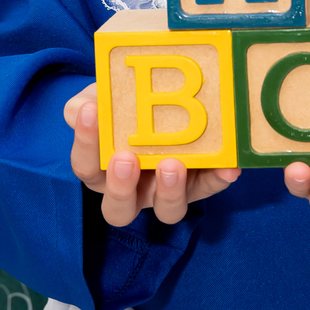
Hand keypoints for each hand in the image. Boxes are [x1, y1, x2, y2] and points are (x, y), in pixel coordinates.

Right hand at [65, 83, 239, 227]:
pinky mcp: (200, 184)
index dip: (86, 143)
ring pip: (167, 210)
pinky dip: (219, 179)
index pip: (87, 167)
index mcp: (102, 170)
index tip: (91, 112)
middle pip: (119, 209)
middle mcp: (132, 190)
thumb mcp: (100, 99)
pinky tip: (228, 165)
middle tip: (125, 158)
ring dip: (170, 190)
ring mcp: (166, 191)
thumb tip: (81, 109)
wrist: (158, 101)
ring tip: (173, 164)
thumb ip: (85, 104)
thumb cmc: (121, 107)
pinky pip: (209, 188)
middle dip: (121, 187)